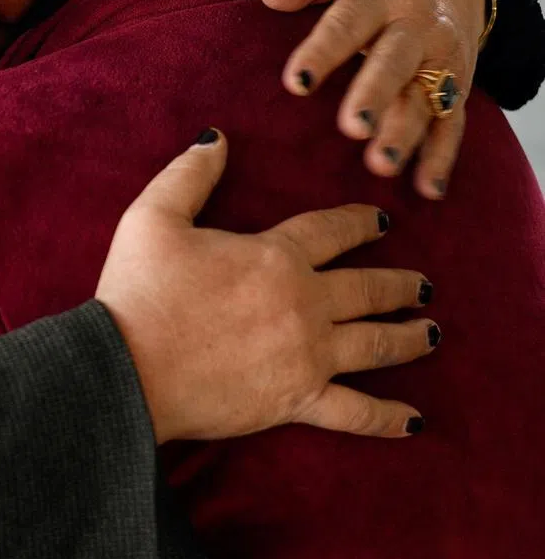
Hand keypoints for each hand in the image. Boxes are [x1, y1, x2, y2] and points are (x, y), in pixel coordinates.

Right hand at [95, 131, 434, 443]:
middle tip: (422, 285)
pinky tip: (413, 420)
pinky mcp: (296, 402)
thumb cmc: (138, 292)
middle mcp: (304, 304)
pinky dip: (388, 418)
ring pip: (376, 344)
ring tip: (430, 332)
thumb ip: (190, 175)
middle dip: (400, 284)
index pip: (332, 231)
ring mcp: (307, 356)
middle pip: (368, 289)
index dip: (362, 223)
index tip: (384, 221)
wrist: (127, 369)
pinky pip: (356, 412)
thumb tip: (217, 138)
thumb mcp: (153, 218)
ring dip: (408, 337)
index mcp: (275, 257)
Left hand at [259, 0, 486, 198]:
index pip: (347, 24)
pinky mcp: (457, 86)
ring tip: (381, 165)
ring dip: (406, 134)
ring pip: (425, 99)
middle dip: (375, 95)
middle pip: (394, 63)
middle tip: (353, 127)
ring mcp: (441, 60)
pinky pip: (452, 124)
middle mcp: (416, 28)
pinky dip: (441, 158)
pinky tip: (427, 190)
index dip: (322, 52)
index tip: (297, 82)